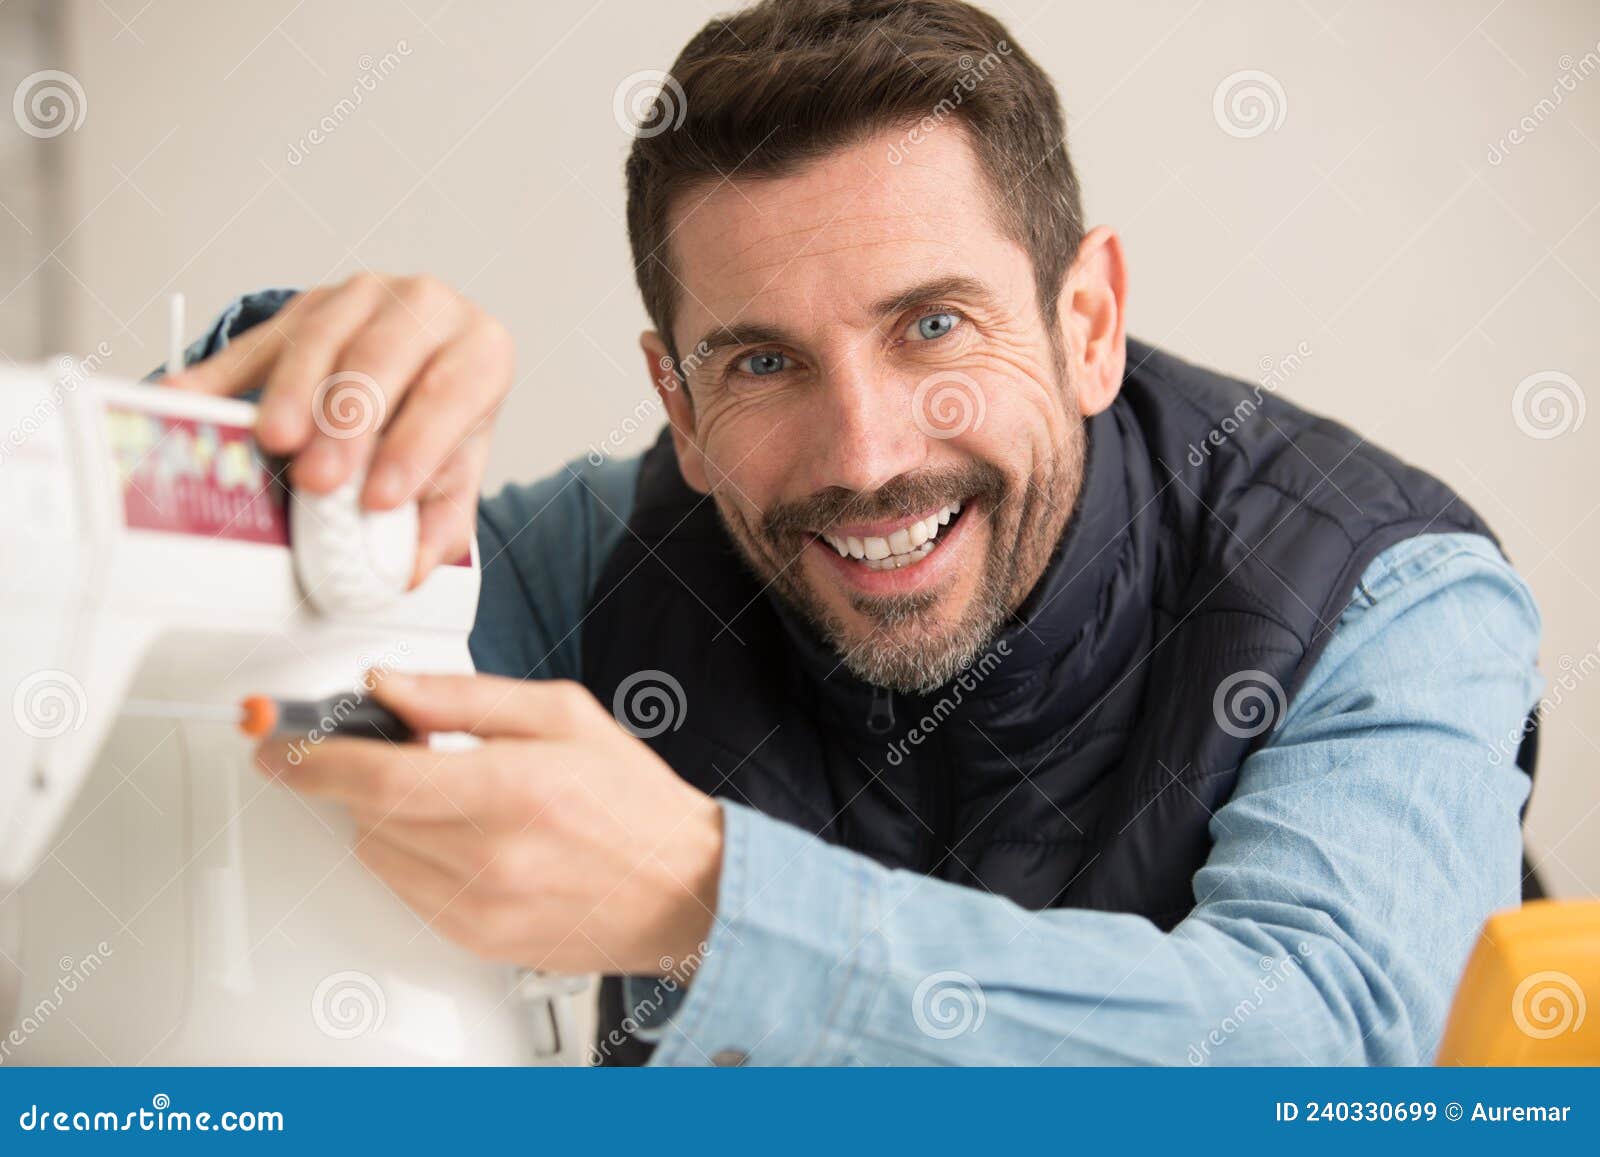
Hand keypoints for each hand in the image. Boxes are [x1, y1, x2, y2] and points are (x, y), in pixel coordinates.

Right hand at [164, 274, 514, 583]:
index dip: (413, 448)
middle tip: (319, 479)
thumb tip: (409, 571)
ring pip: (321, 338)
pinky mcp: (304, 305)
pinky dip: (219, 374)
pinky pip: (256, 341)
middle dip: (346, 424)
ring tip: (273, 443)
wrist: (428, 356)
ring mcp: (362, 298)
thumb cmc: (444, 415)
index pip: (449, 395)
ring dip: (292, 393)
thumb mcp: (460, 468)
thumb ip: (441, 521)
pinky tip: (189, 401)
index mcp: (478, 352)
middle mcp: (427, 308)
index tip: (379, 500)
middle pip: (380, 359)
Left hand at [253, 673, 723, 976]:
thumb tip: (390, 685)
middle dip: (368, 777)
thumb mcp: (561, 715)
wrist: (683, 889)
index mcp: (512, 789)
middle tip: (409, 753)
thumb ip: (465, 697)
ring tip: (454, 798)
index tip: (276, 744)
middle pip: (368, 816)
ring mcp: (482, 909)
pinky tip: (466, 839)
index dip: (310, 759)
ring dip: (390, 820)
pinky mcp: (478, 942)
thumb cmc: (632, 802)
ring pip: (379, 856)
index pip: (376, 779)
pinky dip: (415, 859)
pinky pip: (407, 893)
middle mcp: (491, 857)